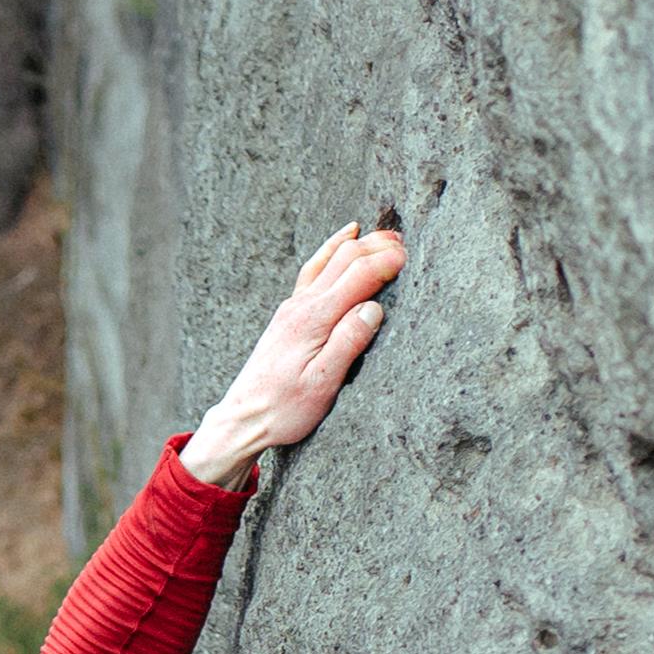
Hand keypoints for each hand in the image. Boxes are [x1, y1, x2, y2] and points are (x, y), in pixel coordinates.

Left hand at [180, 221, 406, 487]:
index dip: (385, 263)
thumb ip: (348, 342)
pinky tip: (341, 240)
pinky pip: (313, 268)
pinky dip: (331, 249)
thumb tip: (374, 309)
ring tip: (382, 235)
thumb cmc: (284, 408)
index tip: (409, 257)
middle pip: (344, 259)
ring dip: (357, 243)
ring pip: (327, 259)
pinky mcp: (288, 314)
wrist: (243, 418)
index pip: (358, 276)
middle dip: (376, 245)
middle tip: (404, 241)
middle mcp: (302, 305)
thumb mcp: (323, 384)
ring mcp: (292, 306)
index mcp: (315, 319)